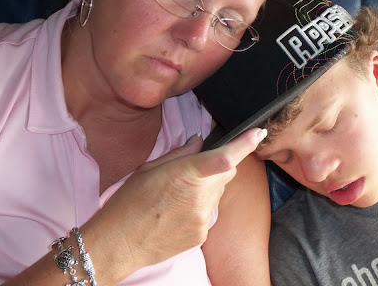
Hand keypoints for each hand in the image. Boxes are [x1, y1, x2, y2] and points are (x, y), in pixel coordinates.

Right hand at [84, 128, 266, 280]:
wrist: (118, 243)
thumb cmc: (128, 202)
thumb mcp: (149, 168)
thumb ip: (180, 153)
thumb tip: (199, 141)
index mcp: (187, 173)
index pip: (225, 157)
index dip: (246, 144)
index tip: (258, 133)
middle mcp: (200, 196)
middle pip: (226, 173)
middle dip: (216, 168)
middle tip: (188, 174)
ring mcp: (204, 218)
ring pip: (216, 194)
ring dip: (205, 190)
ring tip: (174, 198)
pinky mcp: (202, 235)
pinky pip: (209, 213)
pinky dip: (198, 209)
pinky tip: (175, 214)